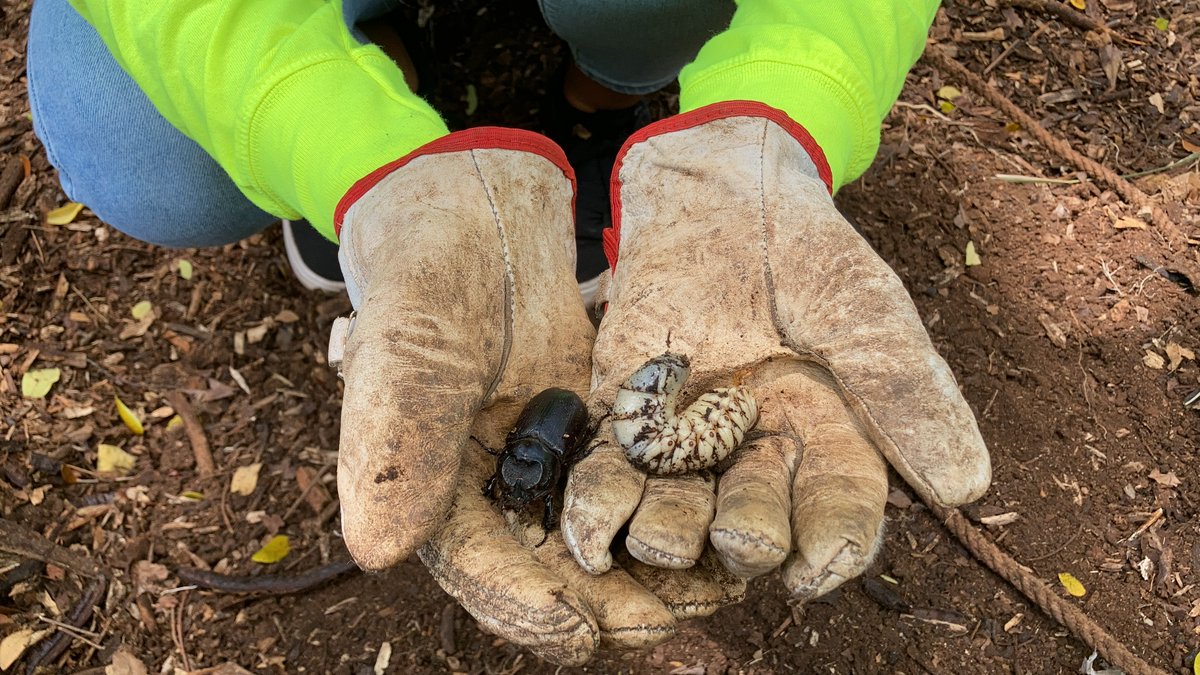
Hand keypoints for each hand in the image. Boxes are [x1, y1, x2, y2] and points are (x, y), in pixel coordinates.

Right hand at [330, 129, 735, 662]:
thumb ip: (396, 439)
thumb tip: (379, 553)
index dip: (522, 604)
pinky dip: (674, 509)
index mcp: (428, 483)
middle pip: (548, 570)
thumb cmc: (424, 267)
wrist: (472, 204)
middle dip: (606, 605)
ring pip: (601, 538)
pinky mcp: (596, 429)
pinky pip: (637, 485)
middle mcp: (490, 486)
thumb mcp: (409, 342)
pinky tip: (723, 525)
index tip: (577, 631)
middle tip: (666, 627)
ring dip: (652, 572)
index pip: (474, 564)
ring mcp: (547, 460)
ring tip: (713, 593)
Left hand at [562, 103, 990, 599]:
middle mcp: (760, 455)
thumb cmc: (801, 246)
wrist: (714, 188)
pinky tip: (588, 535)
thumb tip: (965, 487)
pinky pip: (612, 478)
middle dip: (747, 539)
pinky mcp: (628, 420)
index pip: (838, 512)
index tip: (815, 567)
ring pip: (680, 518)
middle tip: (738, 535)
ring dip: (669, 538)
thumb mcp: (860, 307)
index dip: (831, 547)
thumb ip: (901, 388)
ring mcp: (690, 443)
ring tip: (662, 537)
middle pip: (756, 527)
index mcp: (831, 437)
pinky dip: (597, 510)